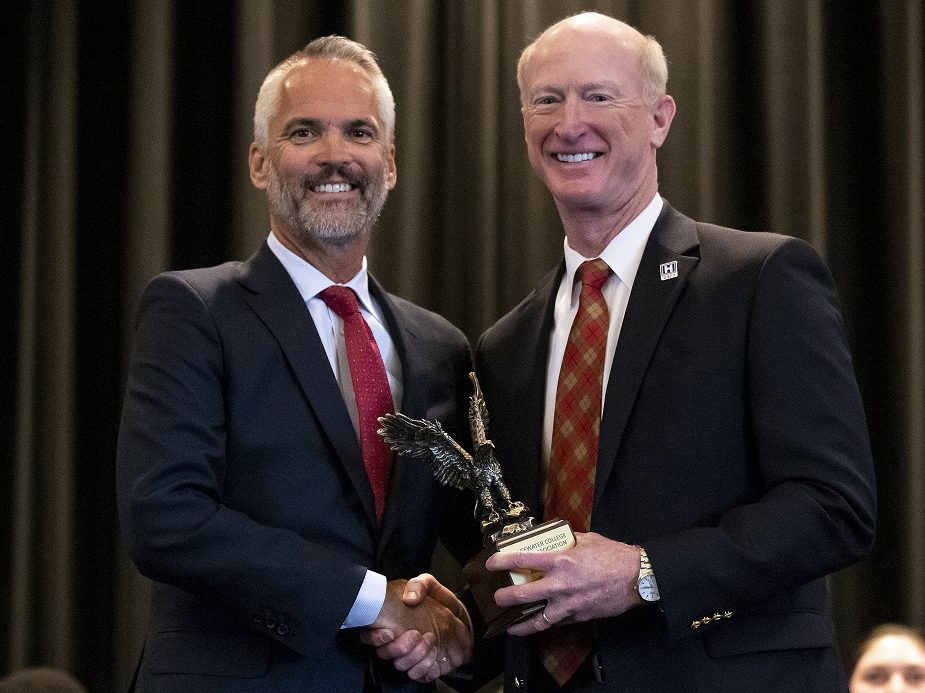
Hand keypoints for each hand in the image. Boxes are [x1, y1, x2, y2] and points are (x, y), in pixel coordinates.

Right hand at [360, 577, 472, 681]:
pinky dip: (424, 667)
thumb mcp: (426, 584)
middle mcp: (395, 640)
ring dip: (415, 656)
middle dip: (400, 647)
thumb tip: (409, 598)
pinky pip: (417, 675)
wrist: (456, 615)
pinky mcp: (421, 666)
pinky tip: (433, 655)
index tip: (389, 633)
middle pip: (385, 654)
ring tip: (429, 642)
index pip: (370, 636)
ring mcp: (408, 654)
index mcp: (390, 621)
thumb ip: (417, 586)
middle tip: (416, 635)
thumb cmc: (435, 599)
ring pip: (401, 665)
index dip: (376, 638)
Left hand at [485, 531, 640, 635]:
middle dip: (504, 597)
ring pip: (537, 620)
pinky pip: (557, 623)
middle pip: (522, 595)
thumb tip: (554, 539)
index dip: (501, 561)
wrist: (635, 577)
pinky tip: (539, 624)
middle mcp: (559, 585)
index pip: (521, 560)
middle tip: (497, 597)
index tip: (492, 563)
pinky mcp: (578, 617)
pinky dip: (546, 624)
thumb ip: (566, 540)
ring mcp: (568, 604)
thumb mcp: (586, 539)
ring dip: (520, 624)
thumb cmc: (613, 556)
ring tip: (511, 625)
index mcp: (559, 561)